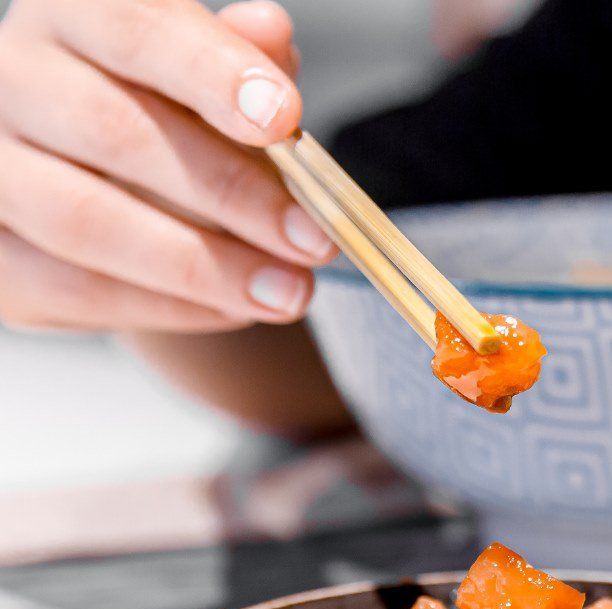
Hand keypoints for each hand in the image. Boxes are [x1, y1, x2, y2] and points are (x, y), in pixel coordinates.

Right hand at [0, 0, 334, 333]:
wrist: (107, 191)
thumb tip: (271, 32)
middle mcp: (11, 77)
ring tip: (291, 293)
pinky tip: (237, 309)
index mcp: (72, 15)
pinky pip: (78, 289)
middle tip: (314, 239)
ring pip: (87, 222)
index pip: (133, 27)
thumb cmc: (170, 120)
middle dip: (230, 192)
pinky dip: (170, 307)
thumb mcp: (212, 81)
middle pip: (113, 132)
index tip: (285, 120)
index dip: (210, 73)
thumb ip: (239, 59)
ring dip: (205, 267)